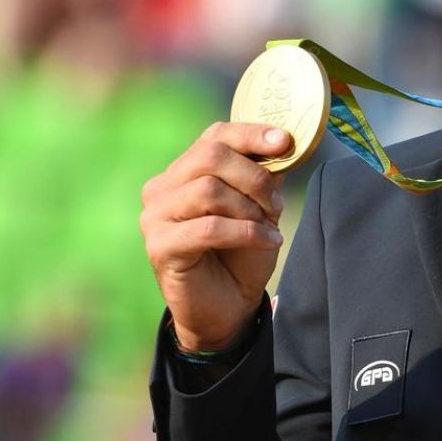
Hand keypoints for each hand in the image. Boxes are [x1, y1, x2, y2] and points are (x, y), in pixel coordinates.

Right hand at [139, 122, 291, 350]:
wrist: (228, 306)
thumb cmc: (242, 252)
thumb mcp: (260, 206)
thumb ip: (265, 173)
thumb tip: (284, 141)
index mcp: (184, 170)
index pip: (215, 135)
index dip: (251, 134)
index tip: (286, 141)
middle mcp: (162, 187)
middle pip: (210, 156)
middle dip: (255, 176)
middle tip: (277, 202)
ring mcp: (155, 216)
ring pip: (209, 190)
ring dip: (250, 208)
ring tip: (268, 226)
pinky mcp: (159, 246)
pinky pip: (209, 227)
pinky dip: (246, 232)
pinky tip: (267, 241)